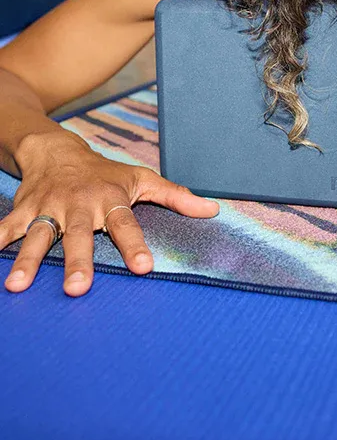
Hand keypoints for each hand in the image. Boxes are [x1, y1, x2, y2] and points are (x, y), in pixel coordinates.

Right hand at [1, 131, 217, 295]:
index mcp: (110, 199)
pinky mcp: (23, 210)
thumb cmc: (105, 173)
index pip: (126, 225)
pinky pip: (6, 228)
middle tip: (78, 287)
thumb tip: (213, 211)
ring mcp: (48, 207)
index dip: (135, 245)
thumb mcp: (142, 180)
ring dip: (28, 259)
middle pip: (78, 234)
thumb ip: (176, 198)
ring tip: (18, 286)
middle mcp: (79, 205)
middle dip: (77, 260)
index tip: (143, 268)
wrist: (58, 151)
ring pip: (37, 235)